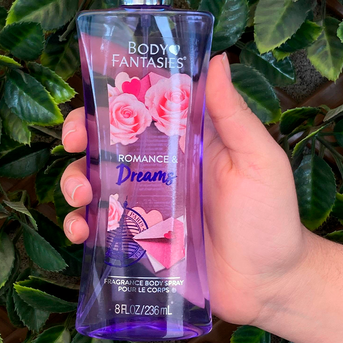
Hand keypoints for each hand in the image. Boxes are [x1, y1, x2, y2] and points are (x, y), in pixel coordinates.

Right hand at [59, 53, 309, 326]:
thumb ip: (233, 115)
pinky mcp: (137, 236)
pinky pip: (99, 226)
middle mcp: (160, 165)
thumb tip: (217, 59)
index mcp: (185, 139)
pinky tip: (81, 230)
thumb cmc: (269, 215)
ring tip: (80, 195)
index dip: (114, 92)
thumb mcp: (257, 159)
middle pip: (107, 140)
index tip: (92, 88)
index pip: (144, 104)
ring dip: (73, 180)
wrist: (267, 283)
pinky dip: (80, 224)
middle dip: (80, 134)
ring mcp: (145, 202)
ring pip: (94, 180)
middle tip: (73, 140)